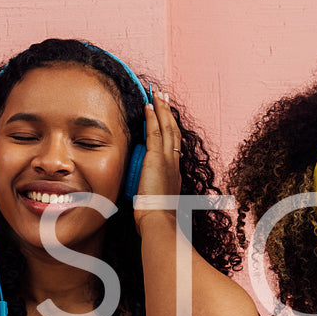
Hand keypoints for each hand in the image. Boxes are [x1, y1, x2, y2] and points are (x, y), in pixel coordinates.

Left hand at [133, 92, 182, 223]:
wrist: (159, 221)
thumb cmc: (155, 217)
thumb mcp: (156, 200)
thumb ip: (151, 190)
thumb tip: (142, 191)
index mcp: (174, 173)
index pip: (173, 145)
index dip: (170, 129)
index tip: (167, 118)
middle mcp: (174, 163)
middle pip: (173, 131)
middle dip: (169, 113)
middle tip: (165, 97)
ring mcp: (167, 159)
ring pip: (166, 127)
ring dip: (162, 109)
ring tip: (158, 94)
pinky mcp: (156, 159)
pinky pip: (154, 132)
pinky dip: (152, 117)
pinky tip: (148, 106)